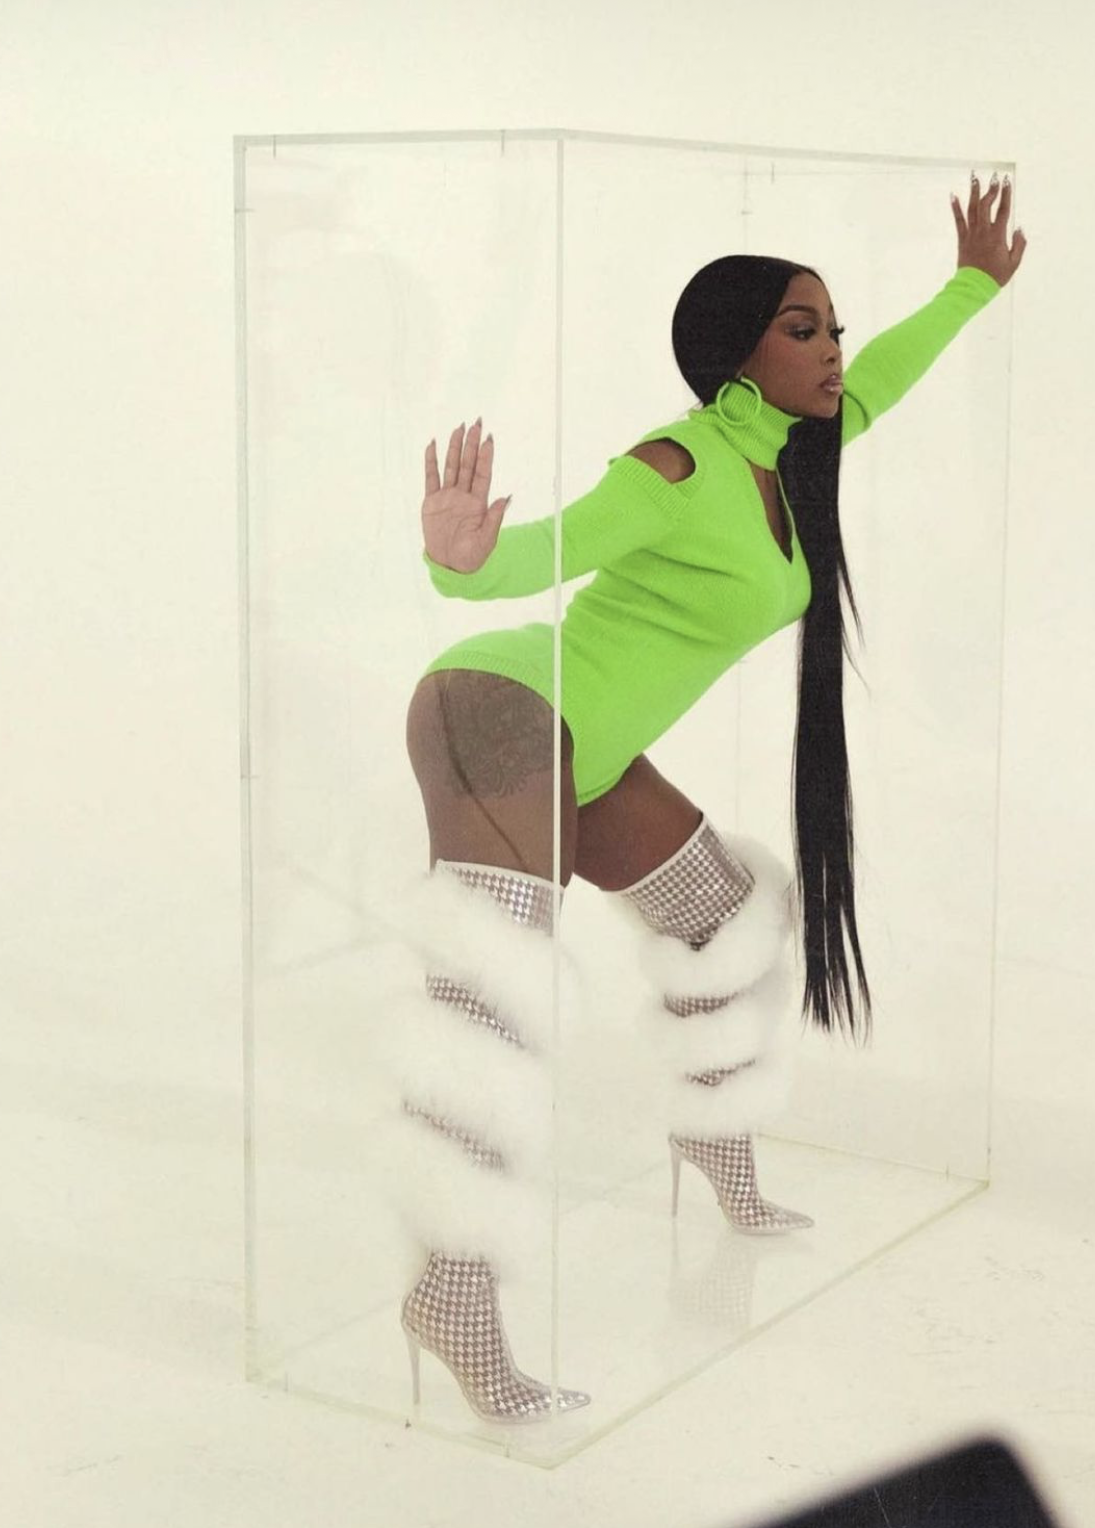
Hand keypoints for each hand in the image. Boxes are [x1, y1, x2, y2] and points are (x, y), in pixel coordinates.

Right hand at [422, 419, 510, 573]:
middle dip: (471, 444)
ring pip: (451, 467)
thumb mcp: (487, 540)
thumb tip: (506, 497)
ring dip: (454, 447)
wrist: (450, 565)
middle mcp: (464, 496)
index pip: (482, 474)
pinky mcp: (432, 502)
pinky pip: (431, 478)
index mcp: (479, 503)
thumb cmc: (471, 556)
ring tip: (458, 428)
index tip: (489, 439)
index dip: (485, 456)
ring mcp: (448, 497)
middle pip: (467, 464)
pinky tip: (432, 445)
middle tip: (476, 423)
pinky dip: (431, 462)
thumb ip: (495, 518)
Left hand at [951, 172, 1026, 287]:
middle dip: (991, 189)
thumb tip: (1020, 229)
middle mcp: (984, 232)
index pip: (1003, 210)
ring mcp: (971, 234)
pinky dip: (956, 207)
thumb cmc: (995, 277)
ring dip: (974, 192)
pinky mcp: (962, 239)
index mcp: (998, 236)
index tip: (1007, 181)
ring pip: (972, 209)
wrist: (973, 288)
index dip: (1005, 194)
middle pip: (986, 205)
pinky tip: (953, 195)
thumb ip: (1019, 244)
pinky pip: (959, 220)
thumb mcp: (1014, 262)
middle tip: (994, 177)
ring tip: (975, 178)